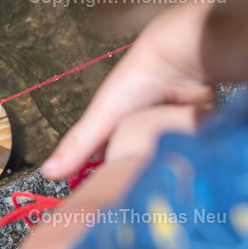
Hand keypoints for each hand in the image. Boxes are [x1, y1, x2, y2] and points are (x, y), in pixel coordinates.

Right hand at [42, 1, 218, 179]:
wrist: (183, 56)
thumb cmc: (136, 80)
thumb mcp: (103, 115)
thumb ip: (79, 144)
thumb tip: (47, 173)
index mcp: (120, 117)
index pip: (108, 149)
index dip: (106, 169)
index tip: (108, 192)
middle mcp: (147, 119)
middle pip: (140, 151)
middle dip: (139, 167)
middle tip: (140, 191)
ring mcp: (174, 120)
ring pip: (168, 149)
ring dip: (167, 161)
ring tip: (167, 183)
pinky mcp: (200, 122)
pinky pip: (196, 144)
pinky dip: (193, 152)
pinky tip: (192, 166)